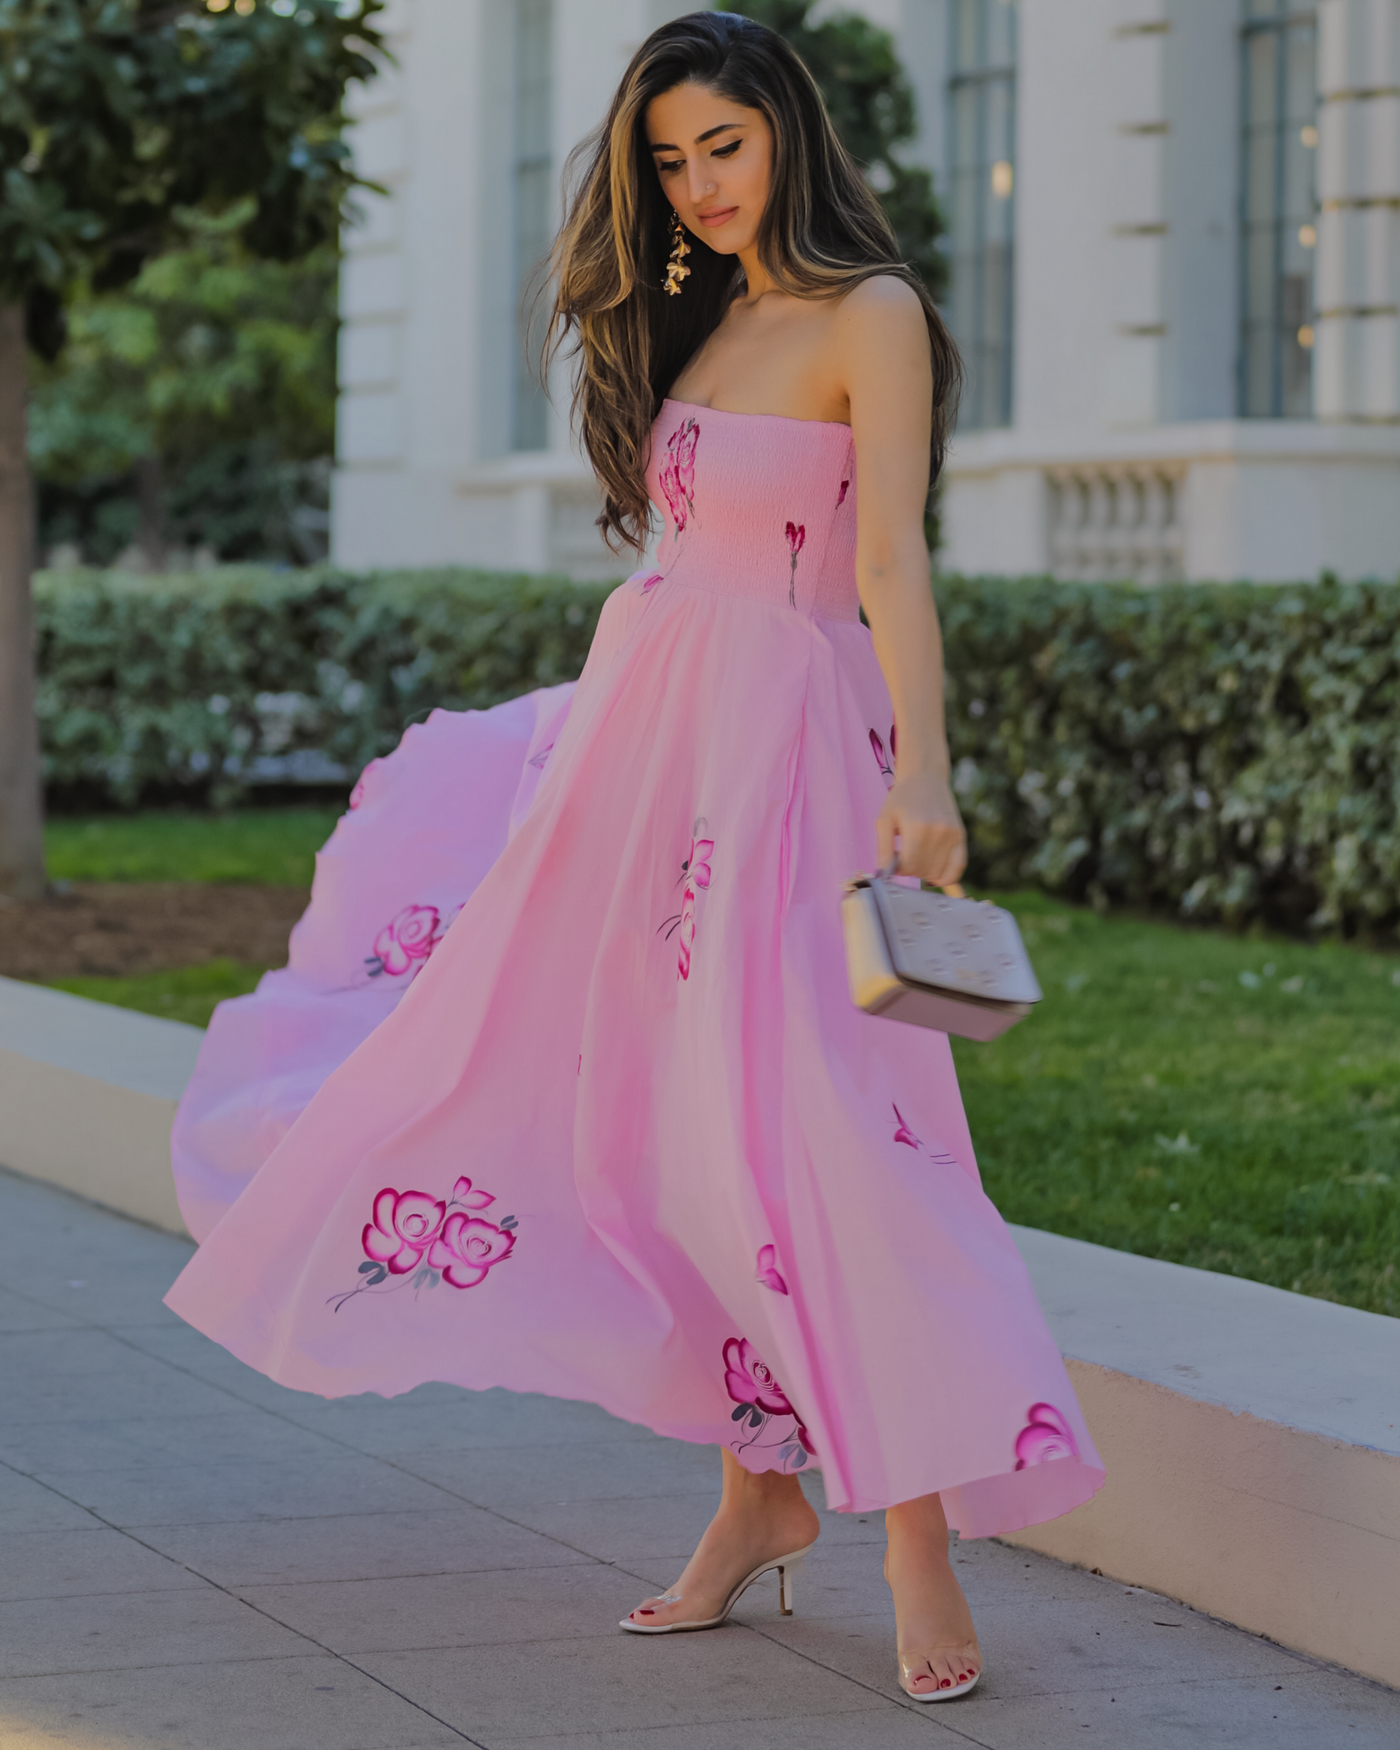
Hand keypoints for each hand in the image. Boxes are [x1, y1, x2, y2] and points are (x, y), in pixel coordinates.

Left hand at [876, 771, 966, 887]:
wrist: (925, 778)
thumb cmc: (901, 800)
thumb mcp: (884, 821)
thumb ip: (883, 851)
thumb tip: (883, 876)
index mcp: (918, 828)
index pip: (910, 866)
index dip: (899, 869)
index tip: (895, 860)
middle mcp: (939, 832)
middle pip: (923, 870)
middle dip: (910, 870)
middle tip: (904, 856)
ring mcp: (952, 835)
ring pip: (938, 872)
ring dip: (925, 872)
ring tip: (917, 857)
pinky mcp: (960, 836)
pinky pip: (957, 868)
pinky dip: (946, 876)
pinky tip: (934, 873)